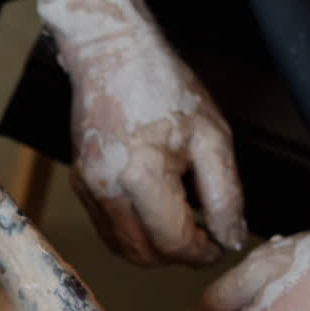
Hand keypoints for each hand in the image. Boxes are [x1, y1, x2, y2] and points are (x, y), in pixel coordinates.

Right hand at [47, 0, 246, 265]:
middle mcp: (107, 188)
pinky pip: (107, 226)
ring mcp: (87, 187)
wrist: (111, 54)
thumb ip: (224, 195)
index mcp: (143, 176)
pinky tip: (156, 208)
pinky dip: (134, 231)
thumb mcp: (212, 138)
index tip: (220, 243)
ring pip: (121, 246)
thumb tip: (229, 238)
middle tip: (204, 237)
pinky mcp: (79, 183)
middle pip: (142, 254)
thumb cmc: (164, 87)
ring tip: (182, 222)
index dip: (202, 252)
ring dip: (154, 248)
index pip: (174, 242)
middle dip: (177, 256)